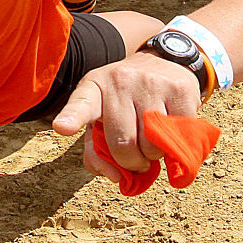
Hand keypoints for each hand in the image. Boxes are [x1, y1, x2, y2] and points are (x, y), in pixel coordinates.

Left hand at [52, 53, 200, 176]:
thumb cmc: (125, 102)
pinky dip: (176, 147)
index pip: (81, 105)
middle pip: (124, 143)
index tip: (62, 127)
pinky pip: (179, 136)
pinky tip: (171, 134)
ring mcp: (150, 83)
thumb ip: (98, 154)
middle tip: (137, 159)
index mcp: (93, 89)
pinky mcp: (179, 90)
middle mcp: (119, 81)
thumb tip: (116, 177)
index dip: (72, 118)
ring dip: (154, 156)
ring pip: (153, 144)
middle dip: (132, 163)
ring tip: (152, 143)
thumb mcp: (102, 120)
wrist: (163, 64)